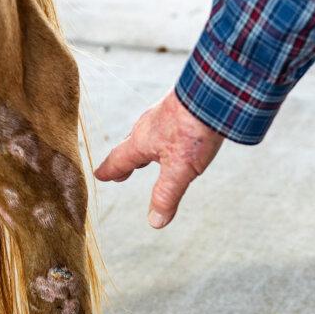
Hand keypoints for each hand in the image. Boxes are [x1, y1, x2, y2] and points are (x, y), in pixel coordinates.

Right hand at [94, 89, 223, 228]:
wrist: (214, 90)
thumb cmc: (193, 131)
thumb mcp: (180, 170)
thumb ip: (166, 195)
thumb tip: (155, 222)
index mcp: (142, 142)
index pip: (119, 160)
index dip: (110, 171)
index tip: (100, 176)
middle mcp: (149, 126)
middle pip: (131, 145)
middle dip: (125, 160)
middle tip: (121, 172)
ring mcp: (165, 113)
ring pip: (148, 132)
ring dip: (143, 145)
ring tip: (146, 152)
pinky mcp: (181, 104)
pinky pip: (165, 121)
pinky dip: (161, 132)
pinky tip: (174, 131)